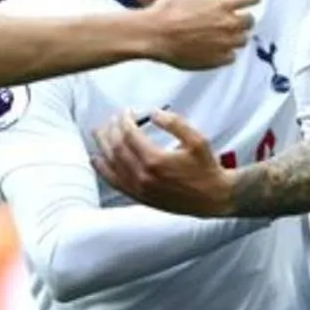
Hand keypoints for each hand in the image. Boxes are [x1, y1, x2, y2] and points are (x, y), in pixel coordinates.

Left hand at [91, 109, 234, 216]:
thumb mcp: (197, 140)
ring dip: (102, 146)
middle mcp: (142, 176)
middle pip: (116, 147)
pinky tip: (96, 160)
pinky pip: (114, 183)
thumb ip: (174, 123)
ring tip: (98, 132)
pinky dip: (102, 170)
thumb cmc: (207, 168)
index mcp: (155, 160)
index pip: (129, 134)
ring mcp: (139, 189)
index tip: (125, 111)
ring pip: (111, 164)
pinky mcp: (139, 197)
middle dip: (111, 129)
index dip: (124, 120)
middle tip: (111, 118)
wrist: (213, 198)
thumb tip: (153, 112)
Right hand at [145, 0, 259, 69]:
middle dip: (243, 16)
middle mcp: (228, 25)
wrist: (154, 35)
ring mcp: (224, 44)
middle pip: (250, 21)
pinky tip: (215, 46)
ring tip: (223, 32)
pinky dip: (227, 51)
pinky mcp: (216, 60)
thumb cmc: (168, 6)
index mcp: (223, 4)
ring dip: (236, 34)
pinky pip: (232, 56)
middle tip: (231, 15)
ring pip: (243, 40)